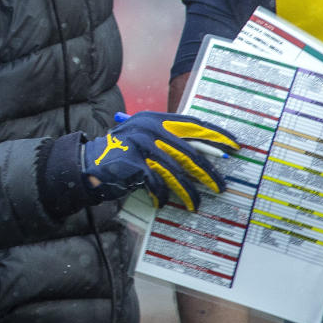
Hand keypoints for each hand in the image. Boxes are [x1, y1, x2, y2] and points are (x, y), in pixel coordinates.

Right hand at [82, 111, 237, 208]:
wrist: (88, 164)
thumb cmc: (124, 156)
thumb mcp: (147, 141)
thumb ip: (172, 143)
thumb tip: (208, 156)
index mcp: (157, 119)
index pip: (194, 124)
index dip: (216, 135)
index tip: (234, 145)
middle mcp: (150, 128)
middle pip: (190, 151)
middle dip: (208, 172)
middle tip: (221, 186)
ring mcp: (141, 144)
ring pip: (176, 171)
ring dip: (188, 191)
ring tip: (196, 203)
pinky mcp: (133, 163)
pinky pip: (156, 183)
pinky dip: (161, 196)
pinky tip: (163, 204)